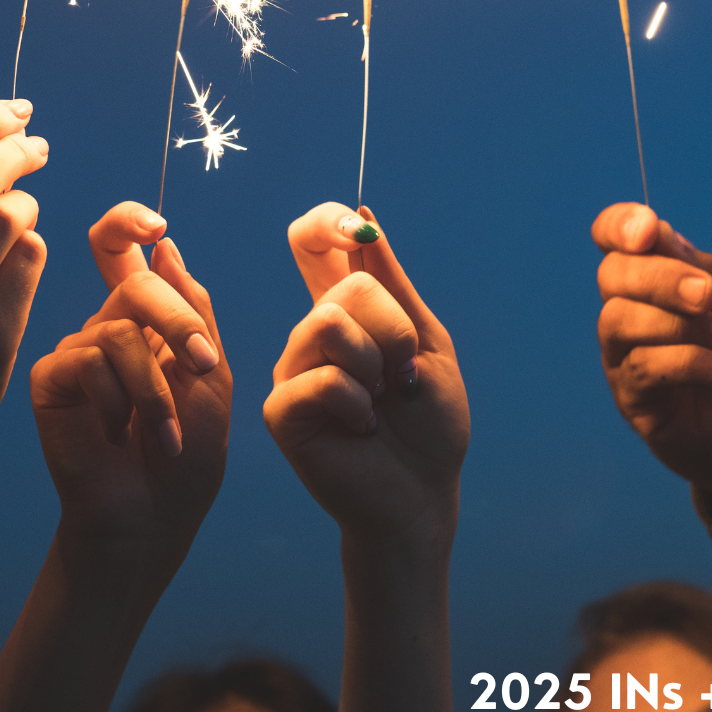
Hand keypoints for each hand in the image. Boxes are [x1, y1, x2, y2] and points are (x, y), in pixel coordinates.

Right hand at [30, 203, 229, 556]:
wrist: (152, 519)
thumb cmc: (188, 457)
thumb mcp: (211, 376)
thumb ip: (194, 310)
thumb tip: (165, 245)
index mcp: (146, 321)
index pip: (123, 250)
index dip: (128, 222)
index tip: (157, 225)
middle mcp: (106, 328)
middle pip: (134, 283)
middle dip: (178, 322)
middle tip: (203, 366)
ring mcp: (76, 352)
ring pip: (118, 329)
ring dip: (155, 388)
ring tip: (164, 434)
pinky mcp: (50, 379)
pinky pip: (87, 360)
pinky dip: (119, 400)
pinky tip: (119, 435)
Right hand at [267, 204, 467, 546]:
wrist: (423, 493)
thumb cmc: (429, 424)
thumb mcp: (428, 343)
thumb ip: (395, 285)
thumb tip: (365, 218)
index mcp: (343, 311)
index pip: (311, 243)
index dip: (325, 222)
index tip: (353, 228)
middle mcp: (310, 334)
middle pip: (346, 287)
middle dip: (394, 331)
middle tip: (401, 377)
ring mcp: (292, 369)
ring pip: (331, 324)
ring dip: (377, 366)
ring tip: (380, 403)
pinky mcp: (281, 409)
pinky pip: (324, 378)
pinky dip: (360, 404)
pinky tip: (362, 428)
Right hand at [593, 203, 711, 534]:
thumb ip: (709, 271)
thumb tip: (660, 236)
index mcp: (658, 276)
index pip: (613, 238)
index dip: (618, 225)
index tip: (649, 230)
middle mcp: (631, 312)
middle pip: (612, 276)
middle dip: (659, 278)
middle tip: (706, 294)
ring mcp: (626, 357)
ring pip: (619, 321)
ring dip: (677, 324)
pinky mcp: (635, 402)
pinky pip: (643, 369)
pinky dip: (690, 363)